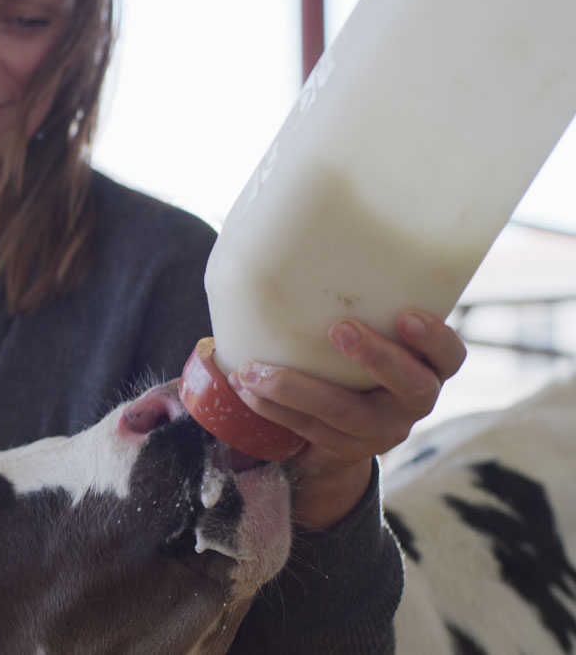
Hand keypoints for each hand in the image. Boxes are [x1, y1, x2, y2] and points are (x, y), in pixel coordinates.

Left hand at [226, 309, 466, 529]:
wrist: (344, 427)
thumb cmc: (357, 359)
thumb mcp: (375, 335)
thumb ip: (368, 307)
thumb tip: (314, 248)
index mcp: (429, 369)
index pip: (451, 356)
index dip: (435, 339)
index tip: (407, 315)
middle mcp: (412, 403)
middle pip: (410, 387)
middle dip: (376, 357)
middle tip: (340, 328)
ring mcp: (381, 431)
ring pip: (346, 413)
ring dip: (297, 388)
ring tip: (254, 370)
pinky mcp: (344, 448)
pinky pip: (309, 428)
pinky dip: (273, 407)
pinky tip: (245, 388)